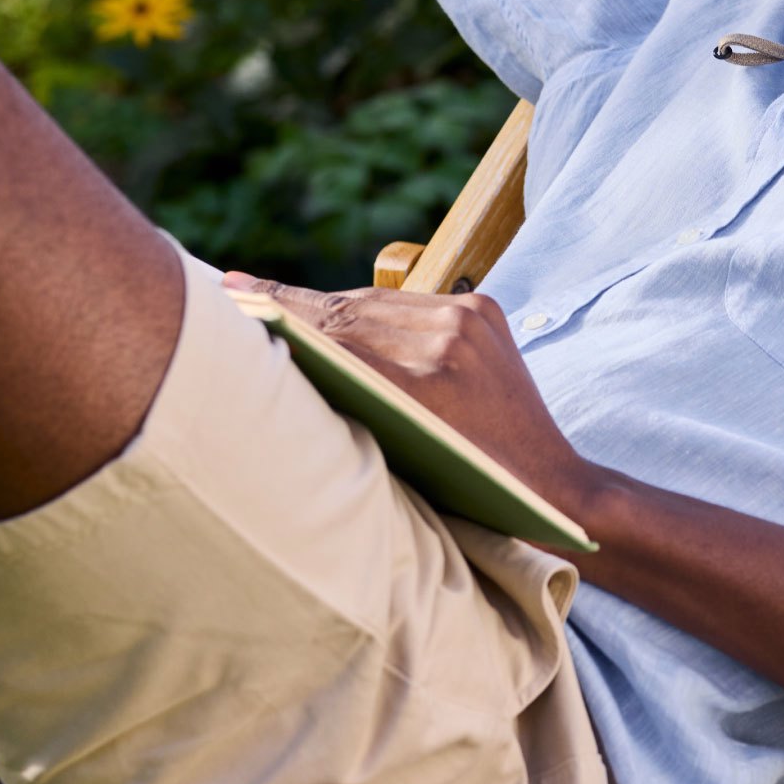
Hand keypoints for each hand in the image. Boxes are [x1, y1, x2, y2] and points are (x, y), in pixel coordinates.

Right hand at [223, 273, 595, 523]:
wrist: (553, 484)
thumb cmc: (469, 494)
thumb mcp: (401, 464)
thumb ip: (354, 409)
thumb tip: (293, 367)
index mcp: (425, 386)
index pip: (335, 338)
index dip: (278, 314)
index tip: (230, 296)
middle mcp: (447, 341)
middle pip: (348, 314)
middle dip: (288, 304)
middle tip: (232, 289)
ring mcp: (468, 320)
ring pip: (375, 304)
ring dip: (326, 306)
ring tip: (268, 298)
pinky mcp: (482, 310)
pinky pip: (408, 304)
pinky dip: (370, 311)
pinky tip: (331, 310)